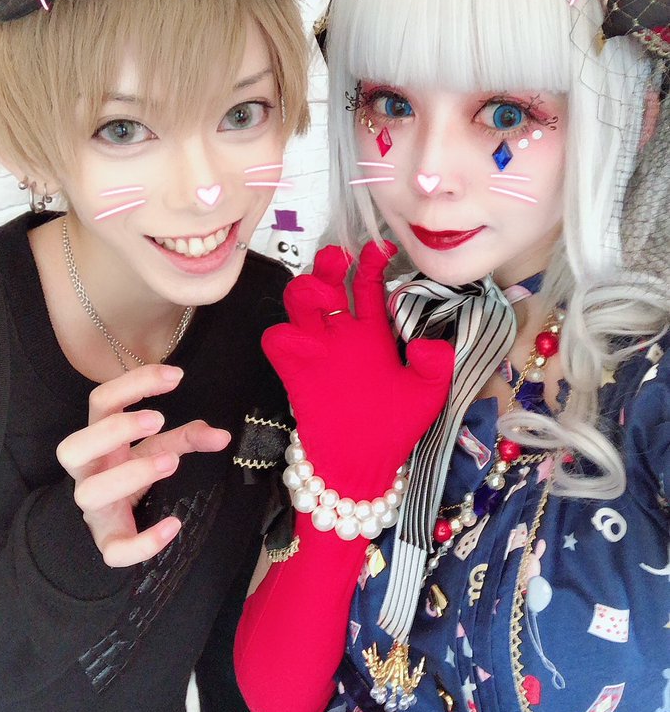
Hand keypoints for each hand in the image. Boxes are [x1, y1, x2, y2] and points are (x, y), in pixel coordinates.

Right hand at [56, 364, 229, 567]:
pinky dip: (144, 542)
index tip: (176, 377)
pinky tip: (173, 526)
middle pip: (73, 447)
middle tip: (158, 419)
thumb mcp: (160, 448)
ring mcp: (94, 508)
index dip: (132, 384)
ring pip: (89, 492)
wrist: (117, 519)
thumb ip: (189, 437)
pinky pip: (115, 549)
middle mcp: (88, 472)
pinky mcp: (109, 541)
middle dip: (114, 430)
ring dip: (131, 473)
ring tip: (171, 462)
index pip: (100, 402)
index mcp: (98, 440)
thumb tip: (223, 436)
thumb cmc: (133, 472)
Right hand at [262, 242, 453, 497]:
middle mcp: (341, 334)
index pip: (367, 284)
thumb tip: (431, 342)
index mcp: (373, 332)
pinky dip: (283, 333)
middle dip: (328, 265)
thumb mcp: (427, 394)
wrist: (363, 464)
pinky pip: (277, 340)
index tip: (381, 247)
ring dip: (306, 289)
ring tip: (325, 299)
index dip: (372, 261)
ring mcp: (316, 350)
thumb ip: (434, 366)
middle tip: (341, 261)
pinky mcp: (295, 371)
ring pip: (298, 301)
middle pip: (326, 282)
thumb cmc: (395, 426)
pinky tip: (303, 340)